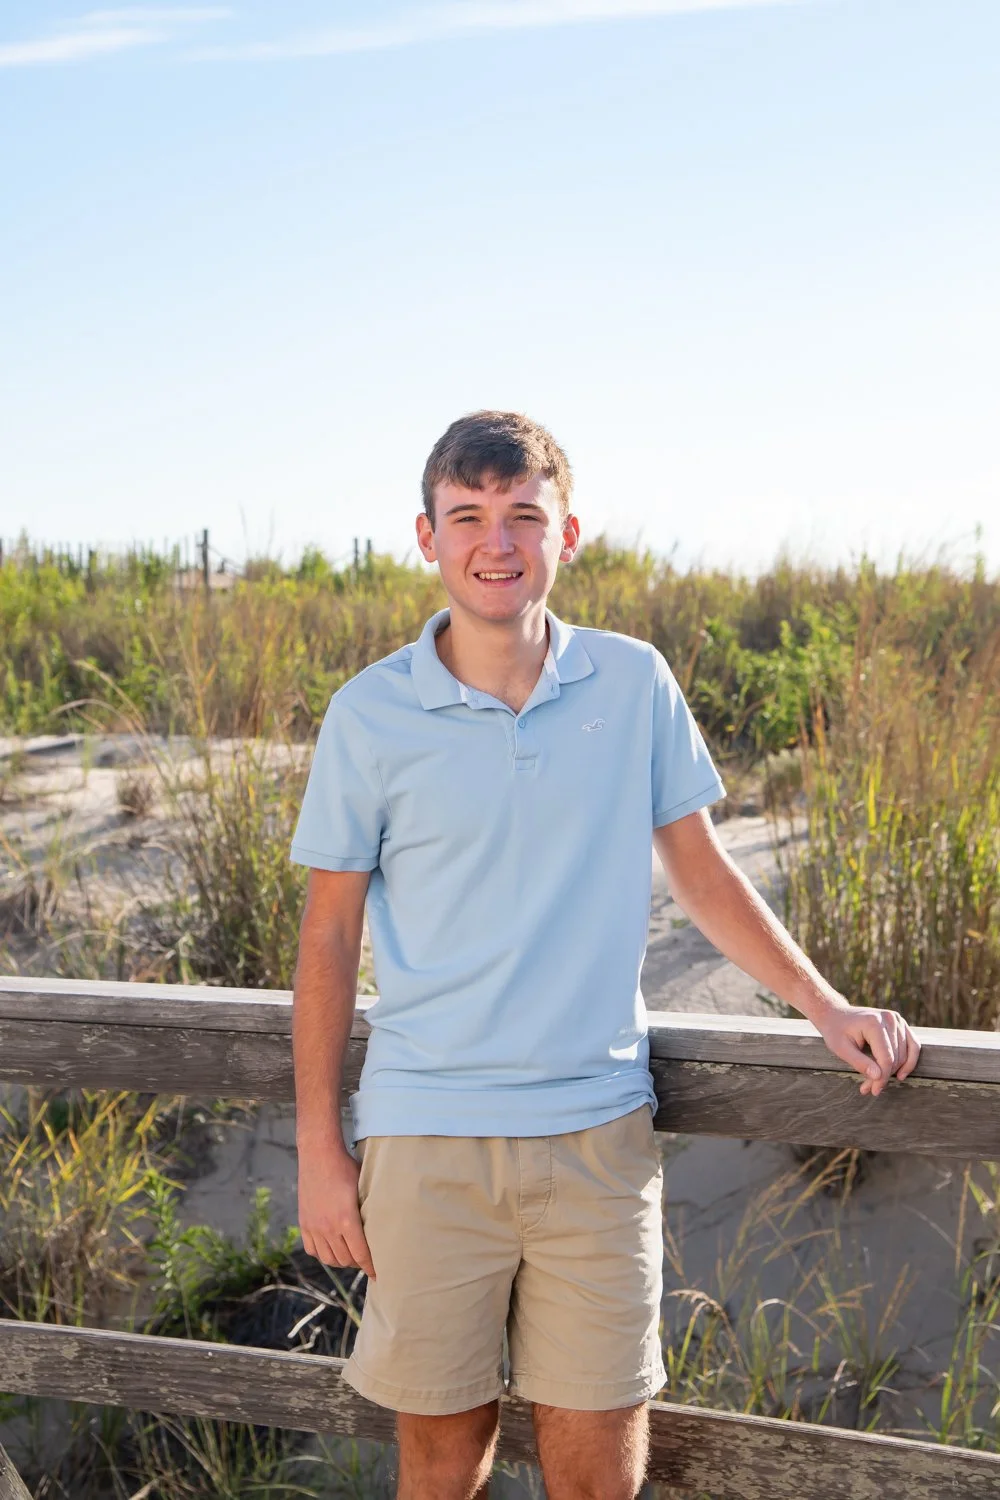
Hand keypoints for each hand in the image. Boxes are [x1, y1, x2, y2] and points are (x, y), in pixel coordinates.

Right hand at [297, 1141, 376, 1279]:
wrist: (319, 1154)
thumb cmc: (346, 1167)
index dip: (371, 1266)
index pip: (361, 1254)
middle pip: (345, 1260)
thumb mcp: (364, 1187)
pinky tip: (332, 1249)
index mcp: (346, 1219)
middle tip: (366, 1261)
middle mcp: (328, 1227)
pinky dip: (323, 1254)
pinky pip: (313, 1250)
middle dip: (358, 1264)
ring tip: (350, 1257)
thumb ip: (371, 1209)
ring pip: (329, 1259)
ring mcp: (314, 1227)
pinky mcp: (304, 1223)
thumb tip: (387, 1224)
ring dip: (341, 1261)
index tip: (378, 1274)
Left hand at [814, 999, 920, 1096]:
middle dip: (884, 1076)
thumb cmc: (836, 1031)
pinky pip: (914, 1045)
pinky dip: (910, 1060)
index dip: (882, 1078)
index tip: (873, 1091)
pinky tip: (901, 1074)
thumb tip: (878, 1076)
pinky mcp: (900, 1023)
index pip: (886, 1058)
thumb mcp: (841, 1049)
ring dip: (894, 1071)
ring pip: (905, 1054)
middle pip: (895, 1058)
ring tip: (878, 1083)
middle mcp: (889, 1019)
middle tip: (869, 1088)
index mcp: (874, 1023)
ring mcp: (897, 1019)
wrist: (836, 1014)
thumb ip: (859, 1063)